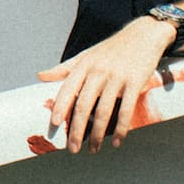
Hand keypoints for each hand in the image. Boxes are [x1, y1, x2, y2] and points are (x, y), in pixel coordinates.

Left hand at [35, 16, 173, 153]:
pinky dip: (121, 128)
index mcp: (84, 65)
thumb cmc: (111, 48)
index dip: (60, 107)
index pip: (68, 89)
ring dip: (97, 134)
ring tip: (93, 149)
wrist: (144, 34)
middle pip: (84, 105)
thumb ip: (64, 68)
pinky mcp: (135, 82)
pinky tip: (117, 142)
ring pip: (104, 111)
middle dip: (77, 129)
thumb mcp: (86, 55)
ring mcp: (117, 77)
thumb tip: (40, 76)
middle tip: (72, 149)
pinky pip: (126, 109)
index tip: (54, 125)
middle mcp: (98, 71)